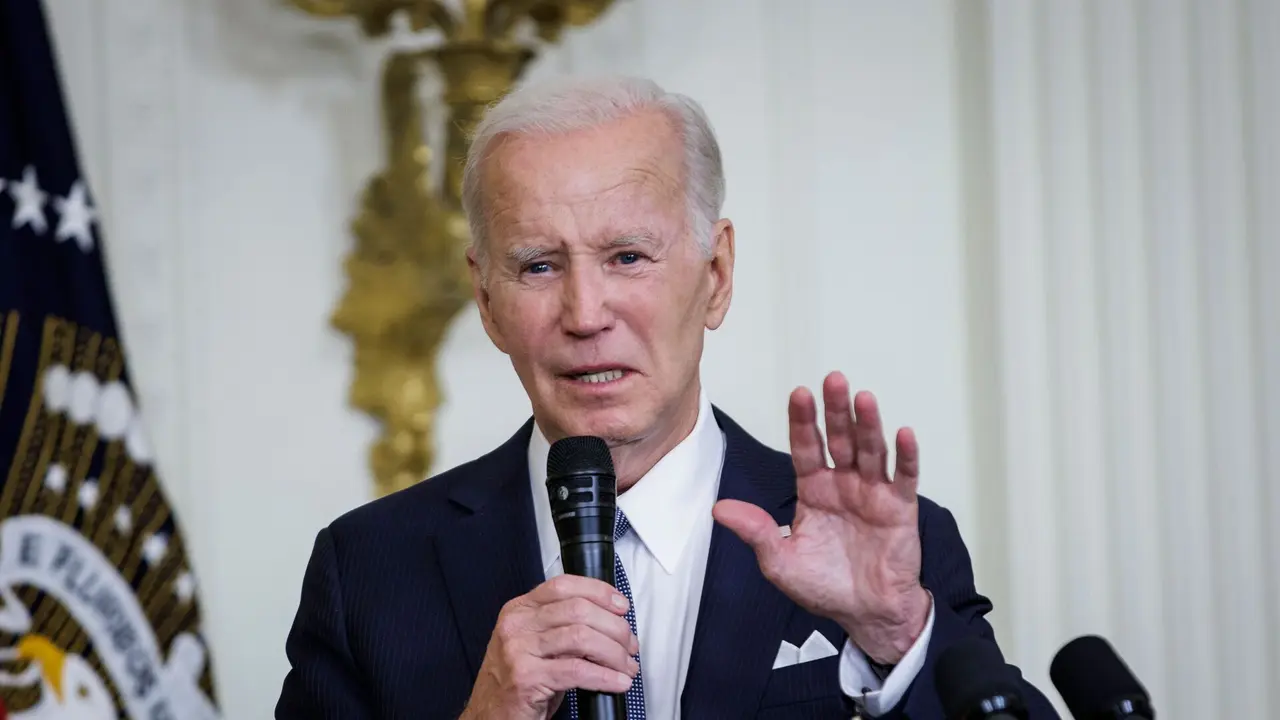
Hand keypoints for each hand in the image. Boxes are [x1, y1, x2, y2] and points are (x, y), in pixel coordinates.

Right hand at [461, 575, 639, 719]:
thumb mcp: (537, 644)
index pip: (564, 585)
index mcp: (520, 609)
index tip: (621, 607)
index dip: (599, 592)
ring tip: (626, 667)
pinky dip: (605, 677)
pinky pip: (577, 671)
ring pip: (582, 638)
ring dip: (614, 654)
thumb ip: (564, 626)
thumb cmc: (519, 681)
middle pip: (579, 610)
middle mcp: (516, 625)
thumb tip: (611, 621)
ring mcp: (518, 650)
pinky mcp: (525, 678)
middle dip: (615, 628)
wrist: (491, 716)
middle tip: (629, 646)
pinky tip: (617, 683)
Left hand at [713, 371, 930, 663]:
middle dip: (835, 410)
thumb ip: (756, 532)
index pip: (806, 448)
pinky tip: (902, 434)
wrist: (867, 614)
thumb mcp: (780, 562)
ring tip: (863, 398)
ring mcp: (873, 492)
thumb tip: (719, 509)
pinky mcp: (900, 508)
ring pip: (870, 450)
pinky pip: (904, 477)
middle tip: (832, 380)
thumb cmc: (825, 586)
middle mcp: (843, 484)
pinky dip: (905, 456)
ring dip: (868, 424)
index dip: (803, 422)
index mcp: (813, 490)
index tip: (799, 394)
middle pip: (839, 439)